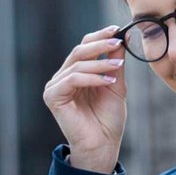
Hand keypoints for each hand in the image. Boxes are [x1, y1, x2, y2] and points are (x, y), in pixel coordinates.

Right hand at [43, 25, 127, 171]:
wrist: (103, 145)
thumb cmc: (108, 120)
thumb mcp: (115, 84)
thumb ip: (114, 62)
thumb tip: (122, 36)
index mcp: (75, 74)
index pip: (83, 47)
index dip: (99, 36)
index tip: (117, 29)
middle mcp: (62, 78)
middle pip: (78, 51)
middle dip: (100, 44)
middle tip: (118, 41)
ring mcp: (55, 87)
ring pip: (77, 64)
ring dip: (100, 63)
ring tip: (118, 67)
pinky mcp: (53, 97)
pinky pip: (73, 79)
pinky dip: (92, 78)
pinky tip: (108, 81)